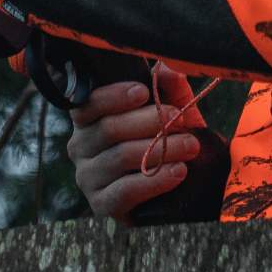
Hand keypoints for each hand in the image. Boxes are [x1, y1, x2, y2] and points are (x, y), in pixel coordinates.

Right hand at [67, 62, 203, 223]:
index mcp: (90, 118)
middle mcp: (80, 146)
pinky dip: (154, 181)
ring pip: (119, 157)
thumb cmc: (169, 139)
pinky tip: (178, 172)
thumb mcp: (172, 109)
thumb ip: (169, 86)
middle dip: (148, 122)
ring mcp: (88, 177)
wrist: (182, 186)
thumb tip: (167, 66)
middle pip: (108, 129)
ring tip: (190, 146)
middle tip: (178, 119)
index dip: (113, 96)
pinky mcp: (102, 205)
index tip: (143, 92)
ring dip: (160, 149)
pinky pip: (124, 191)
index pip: (88, 103)